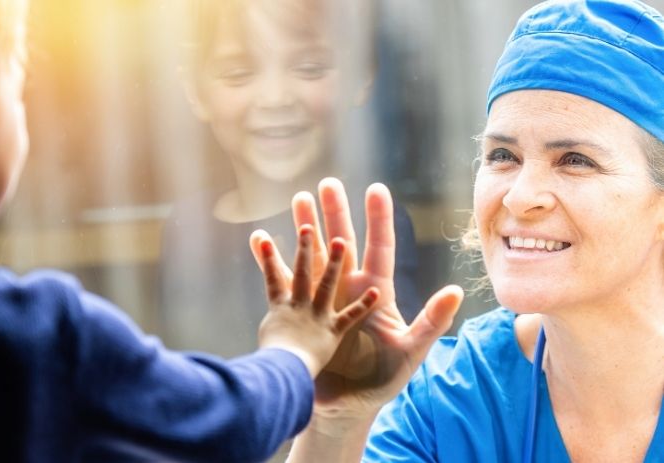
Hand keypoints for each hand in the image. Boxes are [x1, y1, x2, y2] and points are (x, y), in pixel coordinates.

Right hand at [252, 178, 463, 417]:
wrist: (346, 407)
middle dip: (335, 212)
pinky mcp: (302, 312)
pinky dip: (271, 260)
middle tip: (327, 184)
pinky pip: (284, 281)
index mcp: (377, 293)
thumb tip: (455, 290)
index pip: (380, 248)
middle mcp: (349, 289)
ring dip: (306, 227)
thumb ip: (432, 321)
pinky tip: (260, 239)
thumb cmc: (382, 381)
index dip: (379, 219)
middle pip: (342, 242)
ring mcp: (323, 298)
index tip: (376, 188)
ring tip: (299, 199)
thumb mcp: (411, 351)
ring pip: (313, 254)